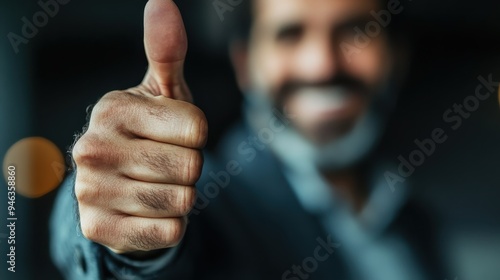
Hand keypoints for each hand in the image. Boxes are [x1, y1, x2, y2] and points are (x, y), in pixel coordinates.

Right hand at [72, 0, 206, 253]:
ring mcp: (91, 192)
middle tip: (164, 162)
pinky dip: (171, 224)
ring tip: (157, 184)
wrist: (119, 182)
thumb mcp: (162, 93)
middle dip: (189, 167)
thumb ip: (166, 52)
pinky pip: (170, 231)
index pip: (197, 130)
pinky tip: (149, 210)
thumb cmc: (151, 131)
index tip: (174, 134)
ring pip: (182, 201)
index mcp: (112, 110)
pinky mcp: (99, 229)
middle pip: (191, 167)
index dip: (196, 135)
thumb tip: (162, 2)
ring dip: (181, 196)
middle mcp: (92, 149)